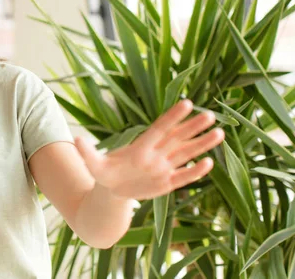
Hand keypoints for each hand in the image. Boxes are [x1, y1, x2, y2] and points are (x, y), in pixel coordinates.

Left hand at [75, 100, 223, 200]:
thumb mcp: (93, 164)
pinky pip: (184, 176)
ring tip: (219, 132)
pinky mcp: (167, 182)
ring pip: (185, 153)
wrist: (111, 190)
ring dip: (201, 144)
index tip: (188, 103)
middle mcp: (156, 153)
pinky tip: (209, 163)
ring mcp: (163, 167)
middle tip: (211, 115)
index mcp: (141, 146)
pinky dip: (195, 171)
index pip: (159, 128)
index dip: (173, 117)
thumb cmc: (103, 172)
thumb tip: (75, 139)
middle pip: (177, 137)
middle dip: (193, 127)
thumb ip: (87, 152)